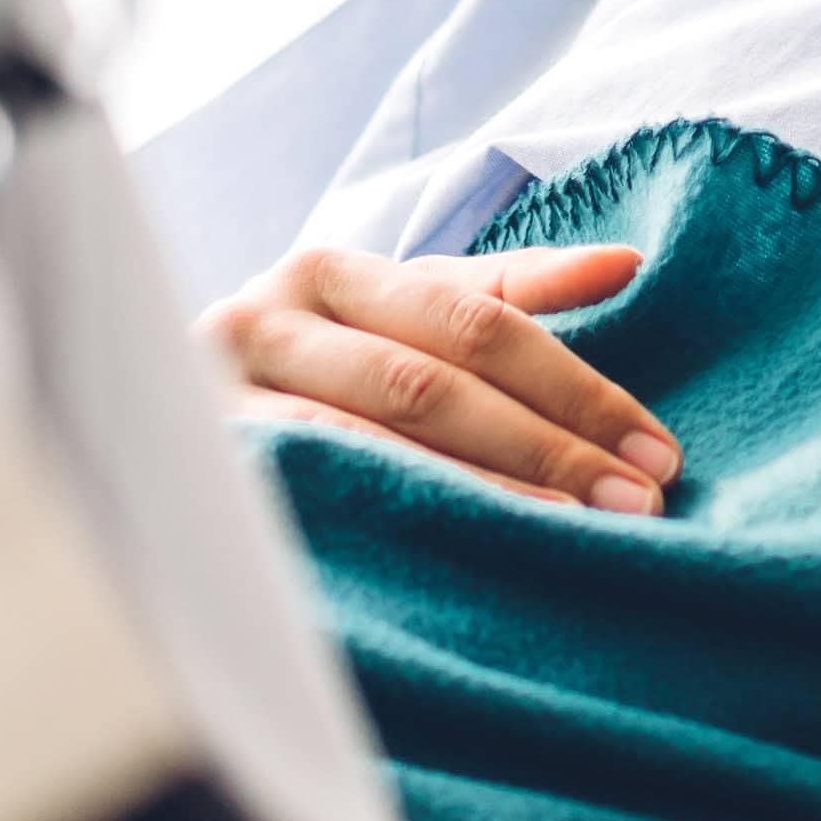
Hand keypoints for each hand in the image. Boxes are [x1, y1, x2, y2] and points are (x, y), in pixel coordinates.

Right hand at [198, 243, 679, 511]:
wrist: (164, 414)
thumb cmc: (318, 362)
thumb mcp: (400, 310)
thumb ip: (507, 289)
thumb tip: (626, 261)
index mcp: (330, 273)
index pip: (477, 324)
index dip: (575, 387)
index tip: (656, 450)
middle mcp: (268, 323)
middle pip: (431, 386)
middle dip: (545, 446)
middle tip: (638, 503)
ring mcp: (228, 403)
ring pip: (374, 449)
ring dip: (485, 495)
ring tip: (575, 537)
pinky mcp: (213, 476)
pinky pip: (322, 501)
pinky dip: (401, 527)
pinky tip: (467, 559)